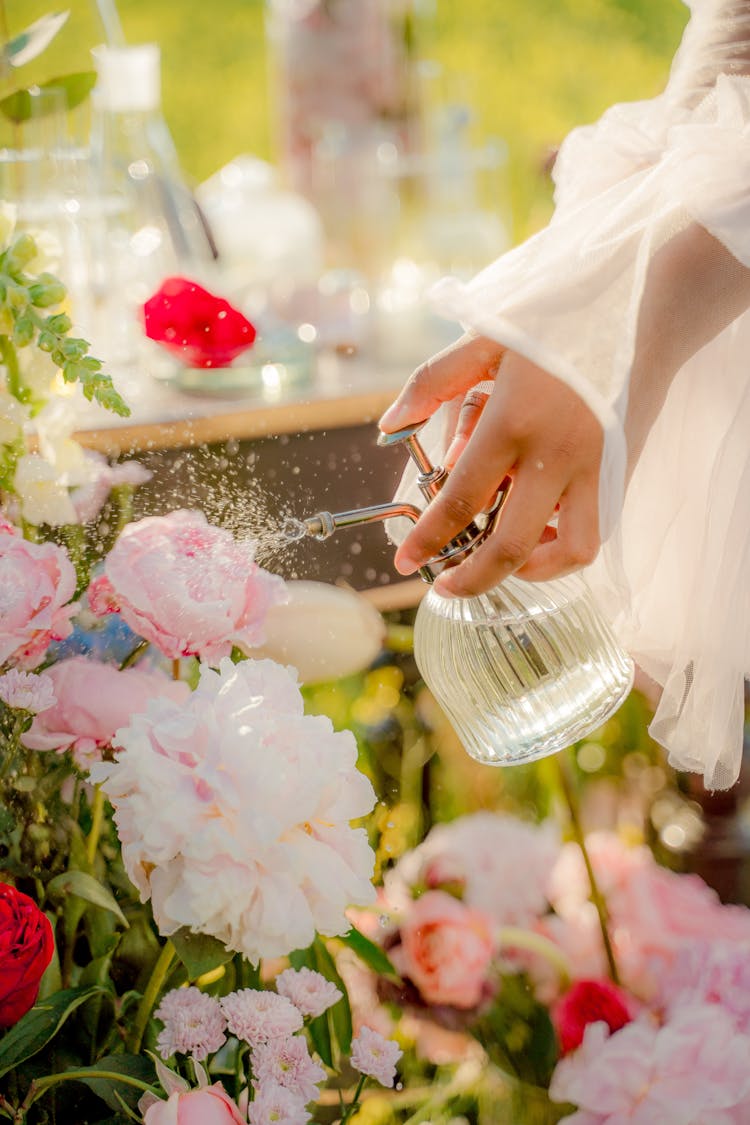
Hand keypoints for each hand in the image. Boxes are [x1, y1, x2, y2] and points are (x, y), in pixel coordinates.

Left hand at [379, 334, 603, 595]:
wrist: (645, 308)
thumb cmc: (559, 321)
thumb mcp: (488, 337)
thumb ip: (432, 381)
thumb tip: (390, 425)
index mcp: (513, 422)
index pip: (462, 501)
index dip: (429, 540)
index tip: (406, 563)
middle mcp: (557, 456)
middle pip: (514, 548)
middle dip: (473, 580)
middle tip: (445, 587)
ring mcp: (596, 470)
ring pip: (572, 553)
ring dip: (532, 569)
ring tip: (500, 557)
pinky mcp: (621, 474)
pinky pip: (595, 530)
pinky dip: (564, 545)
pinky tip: (539, 527)